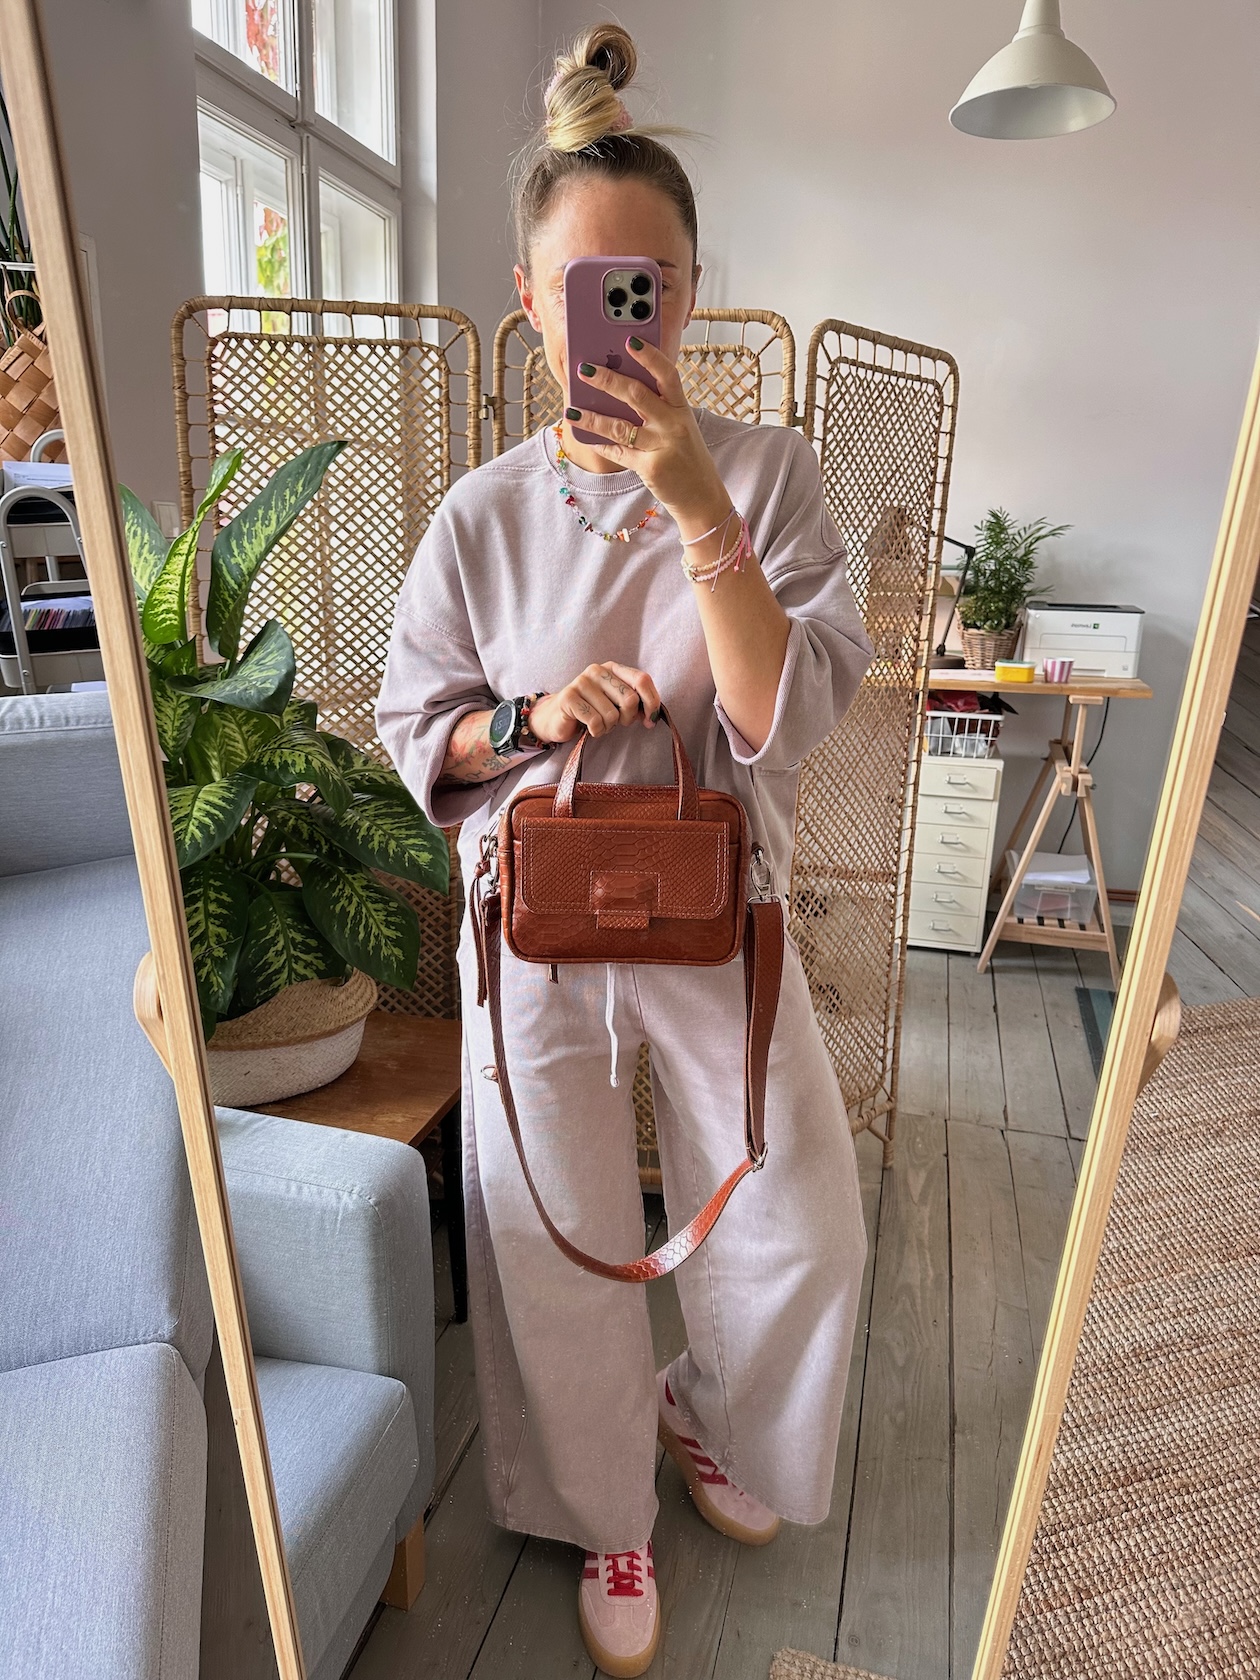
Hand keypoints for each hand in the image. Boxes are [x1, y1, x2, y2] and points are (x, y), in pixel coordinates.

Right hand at [530, 662, 661, 743]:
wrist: (558, 717)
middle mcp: (597, 670)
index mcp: (613, 668)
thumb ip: (635, 704)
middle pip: (629, 699)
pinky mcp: (568, 698)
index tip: (650, 720)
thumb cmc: (592, 711)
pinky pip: (595, 722)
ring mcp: (581, 682)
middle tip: (616, 723)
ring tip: (599, 723)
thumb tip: (652, 716)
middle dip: (627, 719)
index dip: (652, 702)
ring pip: (612, 714)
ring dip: (608, 727)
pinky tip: (589, 728)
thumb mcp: (617, 704)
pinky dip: (596, 731)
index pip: (642, 679)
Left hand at [565, 339, 731, 536]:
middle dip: (608, 380)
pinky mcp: (650, 468)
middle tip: (584, 369)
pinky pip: (618, 452)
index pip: (667, 374)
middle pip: (637, 395)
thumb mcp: (678, 426)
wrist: (701, 496)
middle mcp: (673, 424)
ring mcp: (662, 446)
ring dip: (592, 416)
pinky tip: (583, 435)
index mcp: (681, 408)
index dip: (649, 356)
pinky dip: (600, 444)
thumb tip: (617, 386)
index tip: (630, 341)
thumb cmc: (685, 455)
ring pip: (620, 426)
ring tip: (570, 409)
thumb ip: (656, 407)